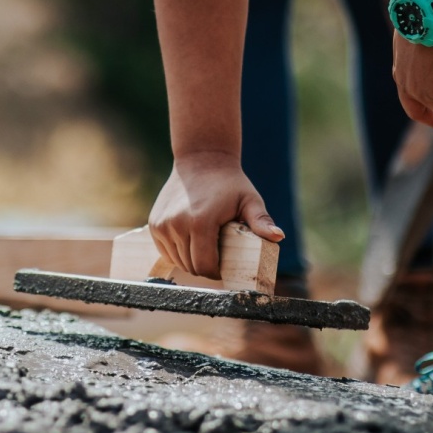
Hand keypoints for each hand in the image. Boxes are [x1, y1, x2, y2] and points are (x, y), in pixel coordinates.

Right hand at [148, 153, 282, 279]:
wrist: (201, 160)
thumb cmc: (230, 183)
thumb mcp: (249, 201)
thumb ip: (261, 221)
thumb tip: (278, 236)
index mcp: (200, 223)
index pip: (205, 266)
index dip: (216, 272)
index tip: (225, 267)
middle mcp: (177, 225)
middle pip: (191, 266)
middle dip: (205, 268)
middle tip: (217, 257)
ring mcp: (162, 225)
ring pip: (177, 261)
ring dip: (191, 260)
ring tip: (205, 247)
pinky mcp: (154, 225)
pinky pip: (166, 251)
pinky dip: (178, 252)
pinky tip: (190, 241)